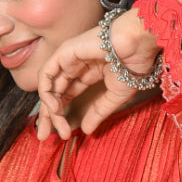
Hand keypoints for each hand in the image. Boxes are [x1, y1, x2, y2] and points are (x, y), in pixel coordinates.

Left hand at [36, 9, 160, 139]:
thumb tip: (85, 131)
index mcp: (88, 72)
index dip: (60, 115)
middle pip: (54, 93)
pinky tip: (54, 108)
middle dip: (48, 116)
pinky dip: (46, 92)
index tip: (62, 136)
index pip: (66, 95)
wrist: (137, 45)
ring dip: (48, 109)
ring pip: (49, 87)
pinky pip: (46, 74)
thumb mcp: (114, 96)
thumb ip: (98, 112)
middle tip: (44, 136)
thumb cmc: (133, 65)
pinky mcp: (64, 52)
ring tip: (55, 127)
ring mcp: (68, 58)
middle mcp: (75, 65)